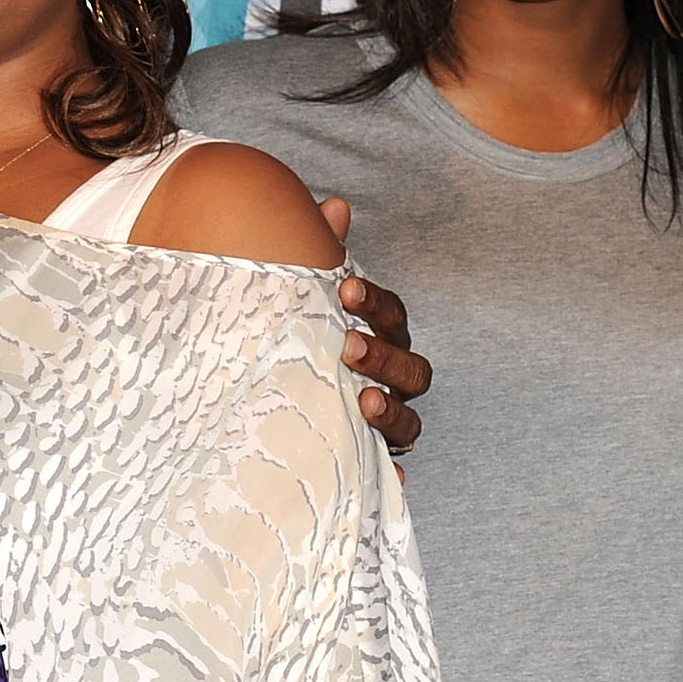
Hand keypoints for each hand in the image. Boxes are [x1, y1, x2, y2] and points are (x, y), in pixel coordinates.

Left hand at [320, 199, 429, 454]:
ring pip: (410, 422)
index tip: (343, 288)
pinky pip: (389, 474)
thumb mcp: (303, 301)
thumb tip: (334, 205)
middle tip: (348, 346)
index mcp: (380, 336)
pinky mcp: (369, 462)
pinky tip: (383, 475)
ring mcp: (385, 424)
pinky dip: (390, 476)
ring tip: (364, 401)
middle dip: (385, 356)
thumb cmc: (299, 341)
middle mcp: (392, 380)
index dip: (375, 302)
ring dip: (393, 411)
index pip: (393, 315)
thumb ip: (321, 253)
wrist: (270, 408)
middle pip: (412, 370)